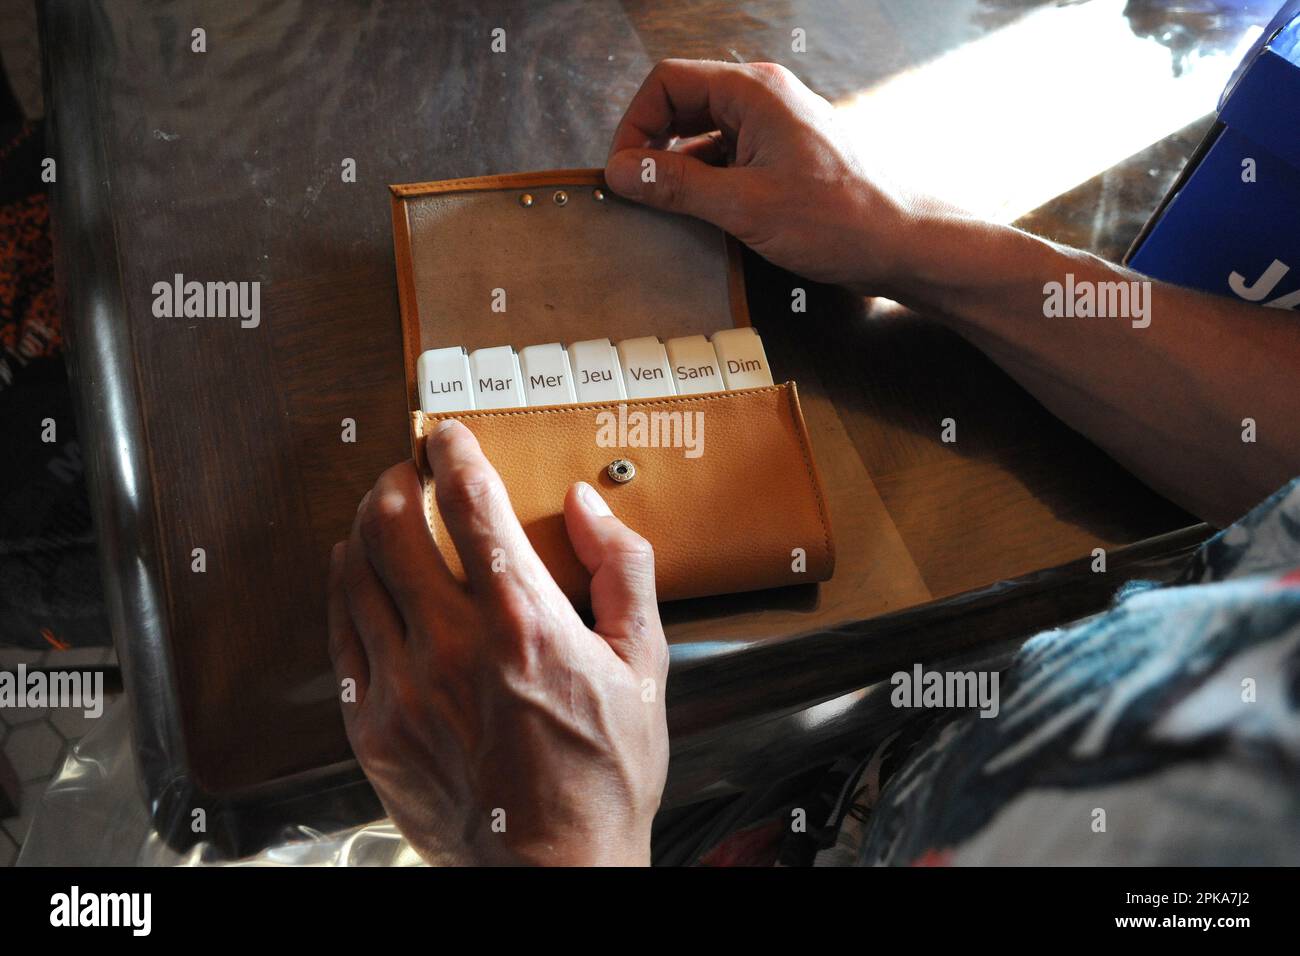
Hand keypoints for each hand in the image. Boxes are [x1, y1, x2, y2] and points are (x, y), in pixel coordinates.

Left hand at [327, 420, 668, 865]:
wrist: (553, 871)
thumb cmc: (602, 778)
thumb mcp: (645, 668)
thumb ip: (623, 572)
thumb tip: (586, 509)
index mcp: (522, 624)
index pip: (469, 503)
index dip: (452, 451)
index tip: (448, 436)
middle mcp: (451, 647)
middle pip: (388, 524)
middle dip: (394, 479)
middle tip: (407, 473)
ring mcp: (402, 689)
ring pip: (352, 574)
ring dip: (362, 529)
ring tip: (380, 521)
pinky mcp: (372, 727)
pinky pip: (340, 637)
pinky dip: (346, 593)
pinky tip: (361, 586)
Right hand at [605, 59, 936, 292]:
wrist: (900, 243)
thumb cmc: (839, 219)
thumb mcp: (742, 204)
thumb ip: (675, 185)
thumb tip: (620, 172)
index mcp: (754, 91)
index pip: (668, 82)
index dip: (635, 123)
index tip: (622, 171)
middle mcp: (763, 99)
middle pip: (683, 104)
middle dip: (651, 144)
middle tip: (634, 190)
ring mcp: (774, 127)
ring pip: (703, 134)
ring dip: (677, 168)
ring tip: (664, 208)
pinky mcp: (782, 157)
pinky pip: (727, 158)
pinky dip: (704, 183)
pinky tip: (699, 216)